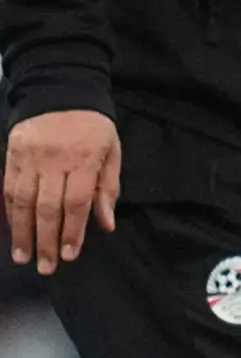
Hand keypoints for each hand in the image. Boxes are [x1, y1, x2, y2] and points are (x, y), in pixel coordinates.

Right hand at [3, 109, 117, 272]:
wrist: (61, 90)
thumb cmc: (94, 126)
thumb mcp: (112, 153)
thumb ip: (108, 189)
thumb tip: (106, 225)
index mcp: (85, 159)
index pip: (77, 202)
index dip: (73, 232)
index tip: (69, 256)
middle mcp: (54, 160)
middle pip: (48, 206)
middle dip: (46, 240)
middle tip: (45, 267)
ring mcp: (30, 157)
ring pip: (23, 200)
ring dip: (22, 231)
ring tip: (23, 257)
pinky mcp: (12, 154)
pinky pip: (9, 187)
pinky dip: (9, 210)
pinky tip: (12, 229)